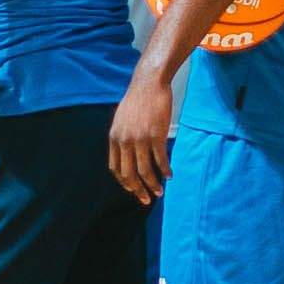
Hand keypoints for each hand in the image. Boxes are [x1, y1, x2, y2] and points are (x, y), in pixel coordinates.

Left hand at [104, 71, 173, 203]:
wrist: (149, 83)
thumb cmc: (137, 101)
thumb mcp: (121, 120)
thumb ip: (122, 137)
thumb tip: (127, 154)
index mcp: (114, 138)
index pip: (116, 168)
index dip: (124, 182)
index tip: (133, 189)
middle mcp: (125, 141)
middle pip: (129, 174)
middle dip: (138, 190)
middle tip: (146, 199)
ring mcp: (140, 139)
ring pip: (145, 170)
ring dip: (152, 184)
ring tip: (159, 192)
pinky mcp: (156, 135)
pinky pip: (160, 159)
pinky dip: (165, 170)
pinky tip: (169, 175)